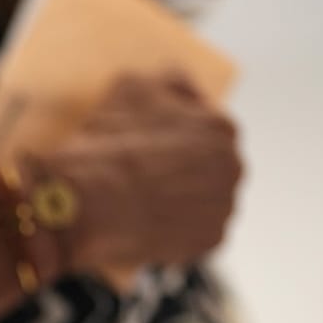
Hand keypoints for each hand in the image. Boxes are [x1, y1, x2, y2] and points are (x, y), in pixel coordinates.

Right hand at [35, 71, 241, 272]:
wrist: (89, 204)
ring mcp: (223, 207)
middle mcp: (233, 167)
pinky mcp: (209, 242)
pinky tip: (148, 223)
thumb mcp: (134, 85)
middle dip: (185, 169)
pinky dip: (178, 230)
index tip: (151, 145)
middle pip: (211, 165)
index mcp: (220, 126)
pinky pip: (196, 233)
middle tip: (146, 174)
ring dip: (185, 200)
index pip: (205, 127)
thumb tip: (189, 91)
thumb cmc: (109, 142)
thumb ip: (171, 81)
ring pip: (207, 200)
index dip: (176, 136)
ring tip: (145, 201)